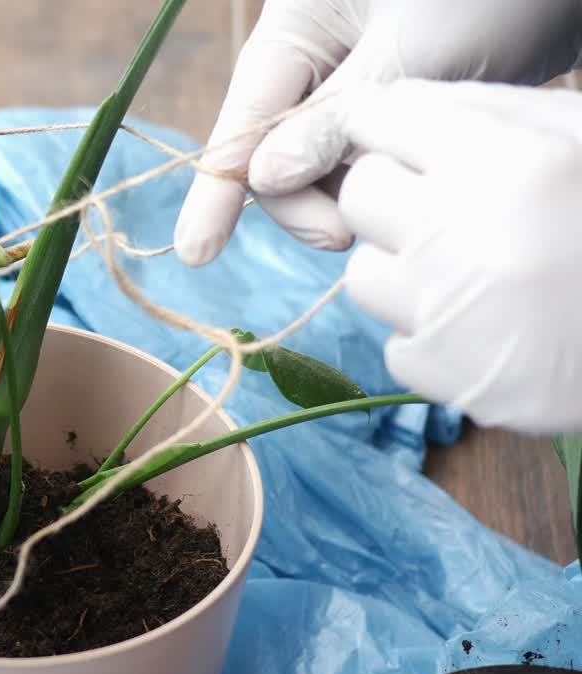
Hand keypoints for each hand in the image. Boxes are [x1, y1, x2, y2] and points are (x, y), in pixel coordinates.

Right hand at [173, 0, 581, 266]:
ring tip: (398, 200)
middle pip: (278, 154)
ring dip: (349, 193)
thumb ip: (332, 121)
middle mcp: (317, 56)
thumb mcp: (409, 51)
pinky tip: (412, 187)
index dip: (218, 191)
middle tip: (346, 236)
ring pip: (323, 164)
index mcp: (298, 25)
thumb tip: (266, 183)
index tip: (196, 252)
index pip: (243, 120)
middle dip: (304, 200)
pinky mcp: (396, 104)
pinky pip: (365, 159)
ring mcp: (356, 82)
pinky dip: (381, 181)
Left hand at [339, 79, 581, 433]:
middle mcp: (459, 233)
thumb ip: (491, 110)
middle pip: (360, 194)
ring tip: (476, 276)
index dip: (395, 130)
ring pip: (365, 273)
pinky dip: (434, 338)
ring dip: (407, 272)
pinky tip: (491, 331)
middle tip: (447, 213)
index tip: (411, 146)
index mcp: (505, 160)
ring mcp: (442, 311)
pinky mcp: (441, 373)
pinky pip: (397, 344)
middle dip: (394, 197)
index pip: (380, 118)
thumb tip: (397, 106)